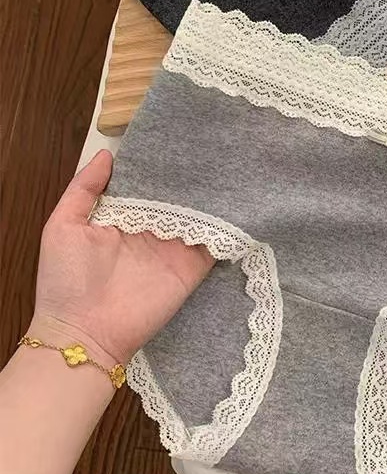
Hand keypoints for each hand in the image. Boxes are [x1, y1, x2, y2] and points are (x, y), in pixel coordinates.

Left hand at [28, 150, 213, 366]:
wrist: (84, 333)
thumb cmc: (65, 280)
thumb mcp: (62, 225)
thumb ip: (83, 189)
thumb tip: (106, 154)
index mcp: (121, 218)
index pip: (145, 185)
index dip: (157, 165)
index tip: (174, 141)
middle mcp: (149, 231)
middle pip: (174, 197)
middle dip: (188, 177)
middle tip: (207, 148)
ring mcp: (172, 249)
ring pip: (197, 215)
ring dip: (209, 197)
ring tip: (226, 166)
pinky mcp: (190, 268)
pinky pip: (213, 244)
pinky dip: (225, 226)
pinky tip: (236, 201)